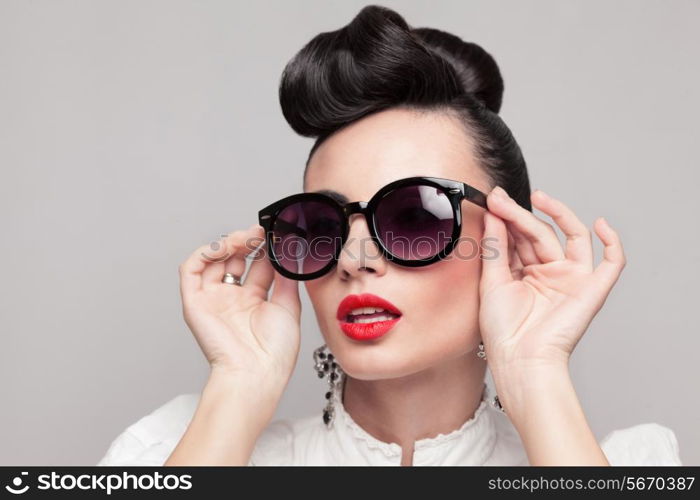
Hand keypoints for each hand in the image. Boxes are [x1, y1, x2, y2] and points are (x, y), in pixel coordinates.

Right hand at [178, 224, 300, 383]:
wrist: (256, 373)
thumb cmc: (275, 351)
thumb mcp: (288, 306)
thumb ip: (287, 278)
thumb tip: (289, 253)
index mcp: (256, 303)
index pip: (259, 266)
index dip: (265, 248)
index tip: (277, 234)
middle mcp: (234, 300)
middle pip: (235, 260)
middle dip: (247, 241)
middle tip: (261, 232)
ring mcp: (214, 300)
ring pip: (213, 261)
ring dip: (228, 243)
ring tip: (245, 237)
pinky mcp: (195, 303)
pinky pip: (190, 271)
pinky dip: (203, 253)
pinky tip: (222, 246)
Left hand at [478, 186, 625, 370]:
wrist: (518, 359)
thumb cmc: (502, 329)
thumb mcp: (492, 281)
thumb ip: (495, 247)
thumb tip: (494, 214)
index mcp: (525, 272)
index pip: (520, 236)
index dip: (508, 216)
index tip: (492, 198)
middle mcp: (549, 272)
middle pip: (540, 233)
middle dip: (521, 214)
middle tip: (501, 199)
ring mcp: (571, 278)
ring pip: (569, 238)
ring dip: (558, 215)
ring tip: (539, 198)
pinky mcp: (591, 289)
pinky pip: (612, 263)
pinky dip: (613, 243)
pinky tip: (601, 224)